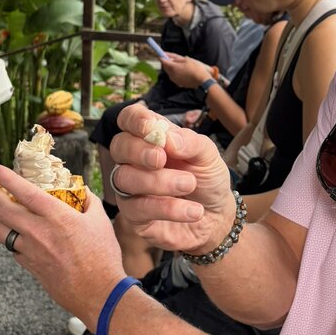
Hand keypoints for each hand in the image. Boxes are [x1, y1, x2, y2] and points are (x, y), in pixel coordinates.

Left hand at [0, 166, 124, 328]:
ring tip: (2, 213)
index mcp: (57, 216)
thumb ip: (88, 201)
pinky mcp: (29, 266)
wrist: (99, 292)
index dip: (5, 178)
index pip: (23, 192)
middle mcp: (38, 232)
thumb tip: (81, 190)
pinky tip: (18, 235)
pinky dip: (10, 238)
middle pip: (1, 210)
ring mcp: (30, 250)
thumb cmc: (103, 256)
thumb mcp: (101, 220)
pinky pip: (11, 248)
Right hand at [109, 103, 234, 254]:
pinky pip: (138, 209)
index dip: (134, 120)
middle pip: (119, 146)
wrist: (216, 216)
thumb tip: (168, 139)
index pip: (129, 119)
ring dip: (156, 181)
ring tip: (189, 184)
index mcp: (152, 137)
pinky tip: (193, 210)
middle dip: (139, 151)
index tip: (149, 127)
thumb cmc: (207, 179)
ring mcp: (131, 188)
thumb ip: (191, 143)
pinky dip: (167, 208)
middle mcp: (135, 160)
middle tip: (161, 158)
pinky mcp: (134, 215)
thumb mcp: (208, 156)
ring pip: (124, 178)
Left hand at [160, 54, 211, 88]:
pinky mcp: (179, 84)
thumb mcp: (186, 60)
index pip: (163, 61)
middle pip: (166, 67)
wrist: (202, 80)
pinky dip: (176, 73)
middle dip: (167, 62)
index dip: (162, 57)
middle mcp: (172, 75)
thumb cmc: (195, 68)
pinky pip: (175, 77)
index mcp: (173, 68)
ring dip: (172, 68)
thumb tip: (169, 58)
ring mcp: (175, 80)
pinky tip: (183, 71)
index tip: (161, 54)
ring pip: (170, 72)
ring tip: (180, 65)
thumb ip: (176, 59)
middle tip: (171, 58)